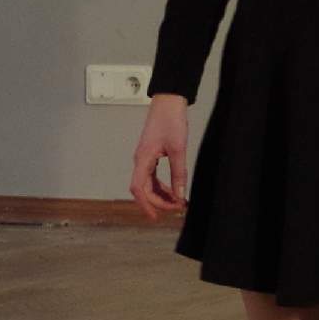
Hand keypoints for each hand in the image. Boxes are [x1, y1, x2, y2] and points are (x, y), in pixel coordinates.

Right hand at [129, 94, 190, 222]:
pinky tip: (173, 190)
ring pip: (148, 184)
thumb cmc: (171, 120)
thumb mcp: (178, 149)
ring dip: (161, 195)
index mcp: (143, 158)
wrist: (169, 102)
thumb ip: (178, 173)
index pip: (139, 189)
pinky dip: (162, 186)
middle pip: (143, 189)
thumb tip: (179, 194)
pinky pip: (152, 176)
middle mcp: (140, 160)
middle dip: (158, 202)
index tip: (157, 217)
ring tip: (177, 201)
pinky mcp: (150, 155)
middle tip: (176, 208)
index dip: (147, 205)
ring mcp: (144, 158)